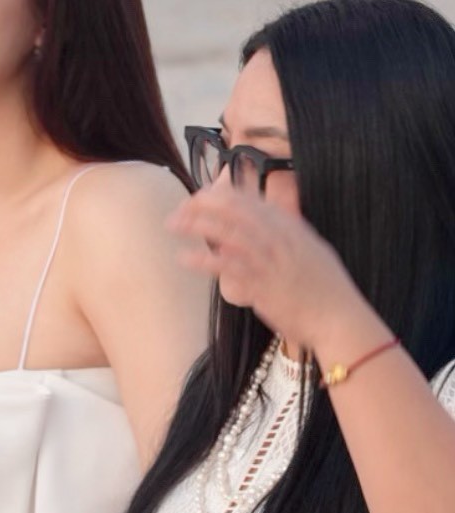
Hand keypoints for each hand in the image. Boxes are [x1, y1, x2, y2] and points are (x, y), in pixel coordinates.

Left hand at [167, 185, 361, 353]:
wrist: (339, 317)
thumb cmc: (326, 289)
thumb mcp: (311, 250)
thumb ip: (289, 234)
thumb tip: (270, 224)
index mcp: (292, 227)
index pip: (251, 201)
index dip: (222, 195)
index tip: (201, 196)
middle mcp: (280, 238)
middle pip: (235, 210)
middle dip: (204, 204)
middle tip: (180, 207)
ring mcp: (271, 261)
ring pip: (228, 233)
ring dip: (197, 225)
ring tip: (173, 224)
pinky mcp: (263, 286)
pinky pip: (228, 268)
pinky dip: (204, 261)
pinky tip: (184, 257)